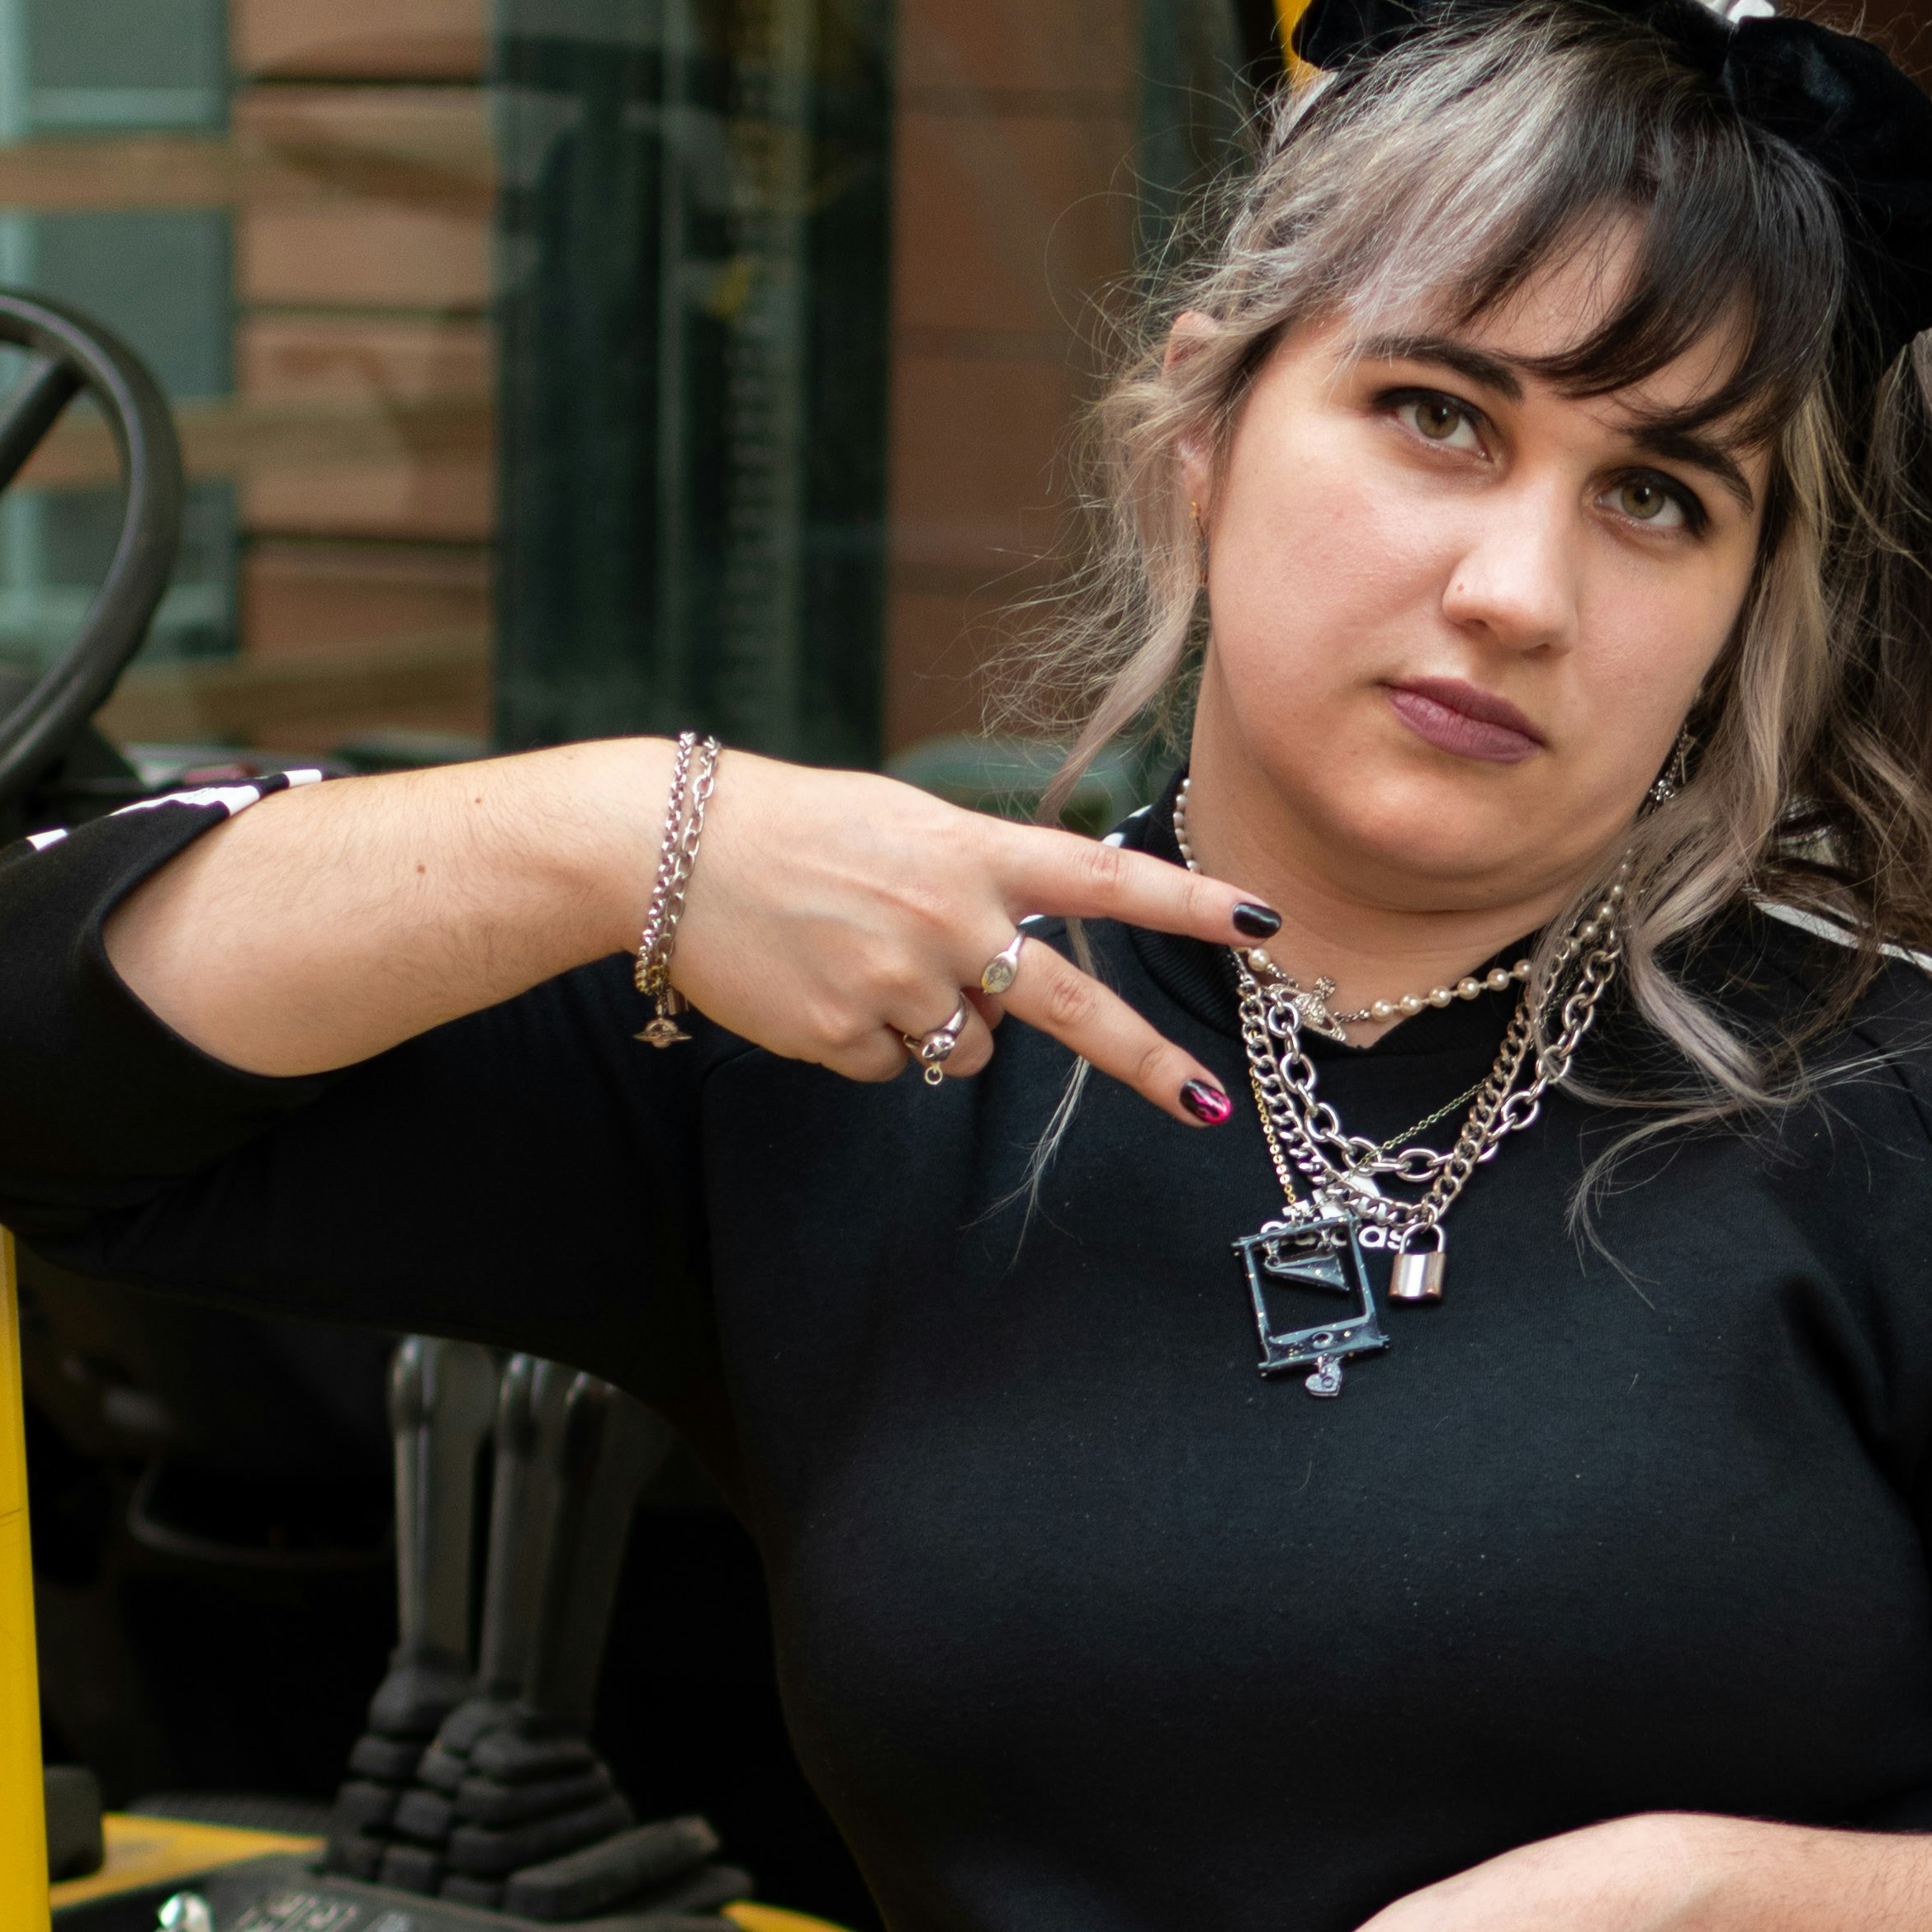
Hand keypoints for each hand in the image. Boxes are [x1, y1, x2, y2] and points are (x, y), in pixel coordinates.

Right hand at [662, 753, 1278, 1124]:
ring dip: (936, 1027)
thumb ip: (977, 882)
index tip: (1266, 925)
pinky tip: (817, 986)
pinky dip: (865, 1041)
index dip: (1190, 905)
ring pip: (967, 1051)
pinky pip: (892, 1069)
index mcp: (970, 850)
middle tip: (1211, 1105)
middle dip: (1148, 1063)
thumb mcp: (903, 826)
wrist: (664, 850)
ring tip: (860, 961)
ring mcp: (899, 981)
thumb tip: (1020, 970)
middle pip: (1072, 1008)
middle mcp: (949, 917)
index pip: (1104, 878)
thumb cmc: (792, 828)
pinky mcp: (847, 1034)